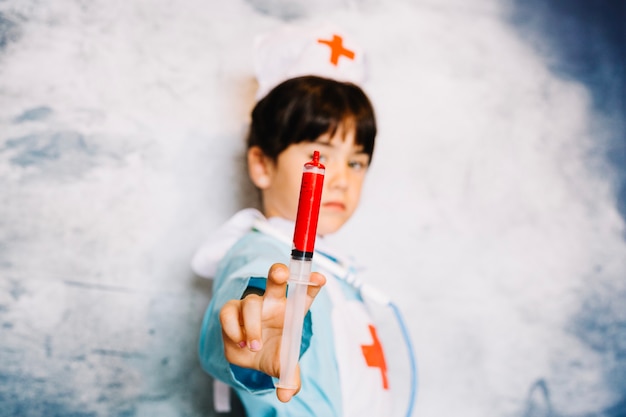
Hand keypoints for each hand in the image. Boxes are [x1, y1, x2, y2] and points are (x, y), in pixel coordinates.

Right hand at [220, 263, 325, 401]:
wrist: (249, 357)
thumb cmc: (272, 352)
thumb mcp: (282, 365)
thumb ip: (288, 376)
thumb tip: (287, 393)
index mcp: (291, 311)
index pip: (304, 294)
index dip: (312, 284)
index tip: (320, 279)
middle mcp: (273, 302)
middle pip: (277, 280)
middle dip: (279, 273)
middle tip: (281, 273)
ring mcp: (252, 304)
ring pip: (251, 303)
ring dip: (253, 327)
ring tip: (254, 346)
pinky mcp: (231, 310)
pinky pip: (229, 312)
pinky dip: (234, 328)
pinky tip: (240, 342)